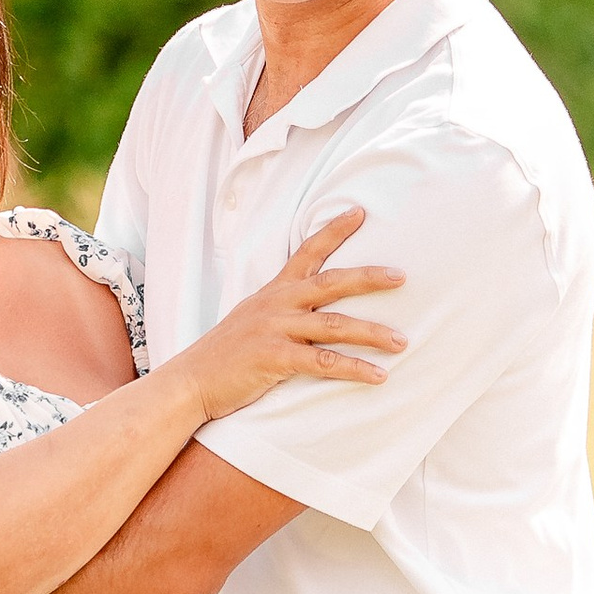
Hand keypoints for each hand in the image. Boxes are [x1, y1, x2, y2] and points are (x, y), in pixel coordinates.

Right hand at [172, 207, 408, 422]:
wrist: (191, 381)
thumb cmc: (226, 354)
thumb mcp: (253, 318)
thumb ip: (281, 307)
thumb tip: (312, 306)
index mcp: (274, 292)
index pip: (306, 251)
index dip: (333, 230)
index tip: (359, 211)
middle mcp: (277, 304)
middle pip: (331, 282)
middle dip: (369, 277)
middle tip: (402, 275)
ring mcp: (275, 330)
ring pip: (334, 325)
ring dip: (373, 333)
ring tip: (403, 341)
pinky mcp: (273, 359)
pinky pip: (323, 363)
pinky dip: (354, 369)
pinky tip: (379, 377)